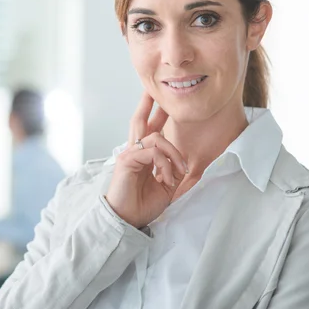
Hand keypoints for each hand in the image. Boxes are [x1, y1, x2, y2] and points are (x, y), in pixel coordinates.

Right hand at [105, 92, 187, 228]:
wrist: (127, 220)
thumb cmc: (142, 206)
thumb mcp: (165, 187)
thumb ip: (171, 171)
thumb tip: (181, 163)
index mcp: (143, 156)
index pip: (148, 129)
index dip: (154, 113)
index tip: (162, 100)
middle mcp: (134, 151)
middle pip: (139, 120)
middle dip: (147, 103)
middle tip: (151, 88)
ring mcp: (129, 154)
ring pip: (156, 137)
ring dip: (173, 153)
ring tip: (178, 170)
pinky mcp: (127, 160)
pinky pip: (152, 152)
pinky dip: (164, 163)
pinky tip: (164, 177)